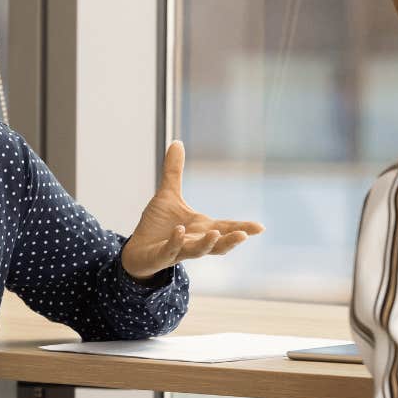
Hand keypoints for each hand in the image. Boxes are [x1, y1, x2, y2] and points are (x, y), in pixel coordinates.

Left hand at [119, 141, 264, 280]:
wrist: (136, 251)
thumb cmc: (157, 226)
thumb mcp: (167, 195)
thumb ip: (174, 171)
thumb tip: (177, 142)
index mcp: (201, 228)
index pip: (226, 228)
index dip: (243, 227)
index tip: (261, 227)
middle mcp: (194, 241)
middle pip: (217, 244)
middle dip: (230, 240)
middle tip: (244, 234)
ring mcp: (178, 251)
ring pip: (197, 251)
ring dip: (207, 244)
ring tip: (214, 233)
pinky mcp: (161, 256)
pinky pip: (171, 250)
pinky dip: (176, 242)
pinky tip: (180, 231)